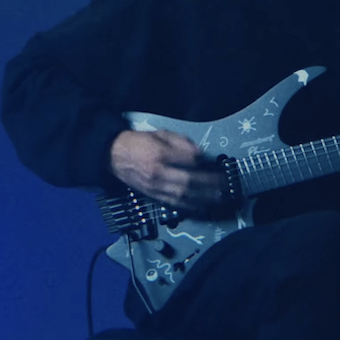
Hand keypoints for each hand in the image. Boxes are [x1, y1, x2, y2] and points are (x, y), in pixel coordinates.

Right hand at [109, 130, 224, 209]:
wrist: (115, 156)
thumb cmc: (139, 143)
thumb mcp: (161, 134)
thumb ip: (181, 142)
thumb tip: (200, 154)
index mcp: (160, 154)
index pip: (188, 160)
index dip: (203, 162)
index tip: (214, 163)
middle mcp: (158, 172)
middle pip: (189, 181)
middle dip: (209, 184)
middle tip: (224, 184)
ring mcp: (155, 186)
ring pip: (183, 195)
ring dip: (203, 198)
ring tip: (218, 197)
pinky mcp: (153, 195)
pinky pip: (173, 203)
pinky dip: (189, 205)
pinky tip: (201, 205)